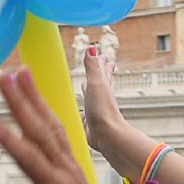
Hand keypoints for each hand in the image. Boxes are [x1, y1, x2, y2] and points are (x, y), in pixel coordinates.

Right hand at [0, 67, 138, 183]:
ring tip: (20, 73)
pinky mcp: (73, 165)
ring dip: (35, 98)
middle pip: (40, 130)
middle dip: (22, 101)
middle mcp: (65, 172)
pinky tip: (36, 98)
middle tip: (4, 76)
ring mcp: (71, 166)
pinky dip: (46, 111)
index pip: (27, 157)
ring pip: (51, 125)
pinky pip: (59, 132)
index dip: (5, 136)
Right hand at [80, 42, 148, 173]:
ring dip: (88, 89)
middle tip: (99, 64)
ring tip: (84, 83)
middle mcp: (100, 96)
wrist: (106, 136)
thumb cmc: (103, 110)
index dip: (101, 62)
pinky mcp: (88, 122)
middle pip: (99, 81)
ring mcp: (94, 109)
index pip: (102, 70)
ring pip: (91, 96)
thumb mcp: (96, 84)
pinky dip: (80, 107)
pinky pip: (83, 111)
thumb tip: (92, 48)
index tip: (102, 54)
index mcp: (102, 86)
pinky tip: (77, 108)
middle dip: (98, 72)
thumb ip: (92, 67)